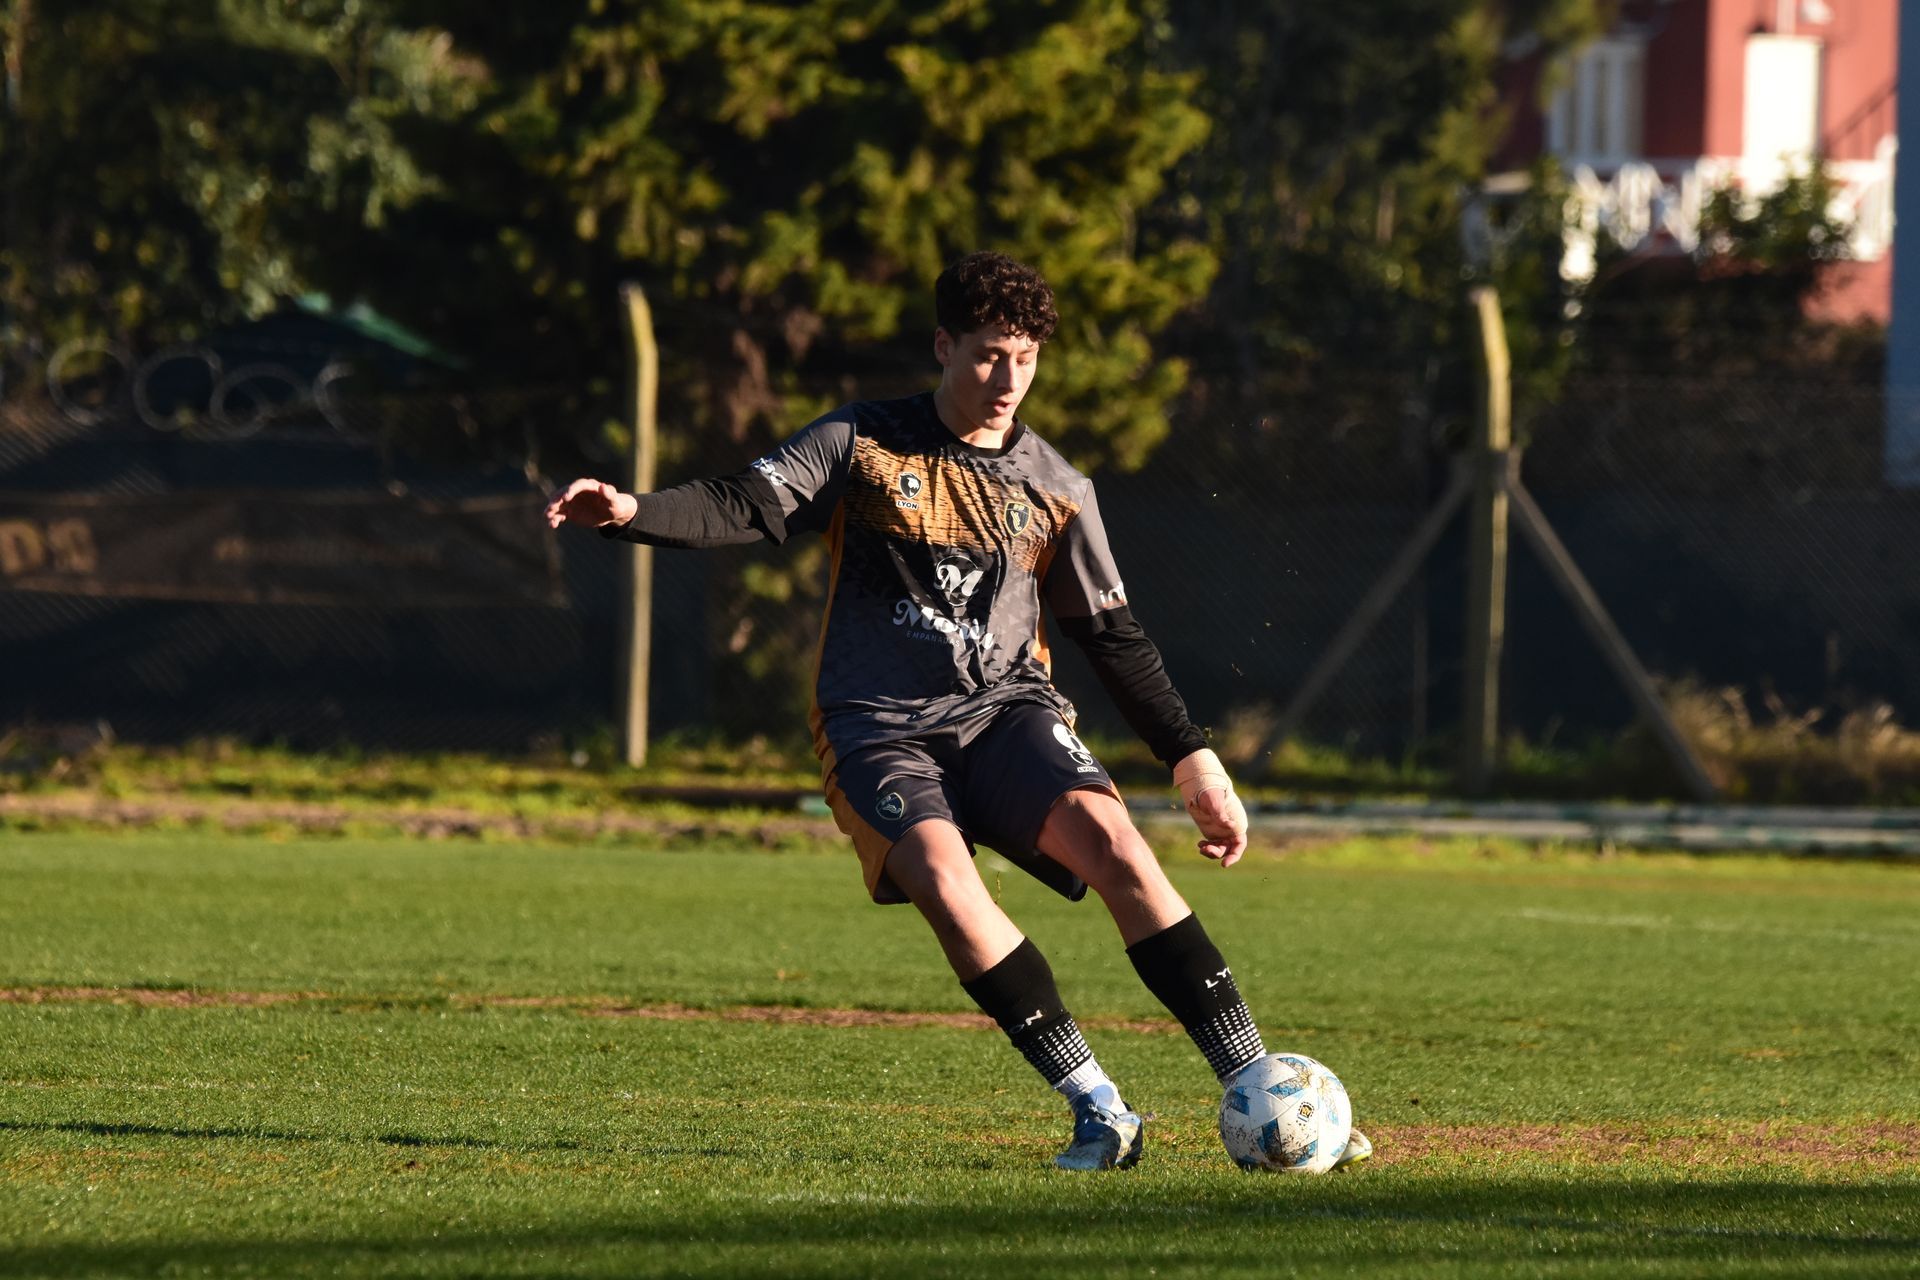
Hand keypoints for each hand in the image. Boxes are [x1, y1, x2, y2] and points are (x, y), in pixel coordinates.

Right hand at [545, 478, 638, 529]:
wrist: (610, 514)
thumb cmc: (615, 505)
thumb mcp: (614, 501)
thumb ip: (609, 494)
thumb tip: (602, 486)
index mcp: (589, 486)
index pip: (578, 485)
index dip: (571, 490)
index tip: (565, 497)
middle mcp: (578, 492)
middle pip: (564, 493)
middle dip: (557, 500)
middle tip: (551, 508)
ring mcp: (572, 501)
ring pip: (559, 504)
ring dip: (552, 509)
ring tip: (547, 516)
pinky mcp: (569, 511)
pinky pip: (560, 514)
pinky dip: (555, 518)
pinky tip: (552, 525)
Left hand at [1172, 748, 1248, 866]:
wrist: (1201, 788)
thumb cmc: (1210, 792)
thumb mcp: (1215, 802)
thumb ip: (1221, 815)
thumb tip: (1230, 826)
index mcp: (1237, 824)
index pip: (1239, 845)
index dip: (1234, 856)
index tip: (1225, 864)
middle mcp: (1231, 831)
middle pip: (1228, 850)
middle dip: (1217, 853)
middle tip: (1205, 849)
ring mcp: (1222, 833)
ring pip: (1219, 850)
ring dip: (1211, 852)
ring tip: (1201, 847)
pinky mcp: (1212, 833)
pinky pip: (1211, 846)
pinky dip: (1205, 848)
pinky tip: (1199, 844)